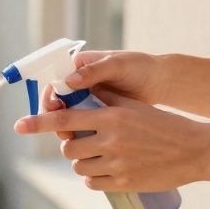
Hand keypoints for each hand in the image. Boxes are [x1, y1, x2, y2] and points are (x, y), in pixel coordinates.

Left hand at [14, 89, 209, 192]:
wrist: (194, 150)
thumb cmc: (163, 124)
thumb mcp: (134, 106)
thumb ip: (105, 99)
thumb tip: (77, 91)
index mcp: (110, 117)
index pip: (64, 118)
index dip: (38, 122)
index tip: (19, 125)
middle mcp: (110, 140)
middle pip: (69, 147)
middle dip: (72, 145)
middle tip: (86, 142)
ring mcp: (116, 163)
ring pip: (79, 166)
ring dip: (82, 162)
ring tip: (99, 156)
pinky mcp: (123, 183)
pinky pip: (92, 183)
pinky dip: (93, 179)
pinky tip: (104, 171)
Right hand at [41, 50, 164, 139]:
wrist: (160, 83)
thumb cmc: (140, 67)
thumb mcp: (117, 66)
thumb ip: (94, 71)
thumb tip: (69, 81)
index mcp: (78, 67)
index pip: (55, 81)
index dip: (49, 96)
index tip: (53, 107)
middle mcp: (78, 83)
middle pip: (56, 102)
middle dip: (54, 117)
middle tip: (61, 129)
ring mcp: (86, 100)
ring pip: (67, 117)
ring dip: (65, 128)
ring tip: (70, 138)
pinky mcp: (96, 115)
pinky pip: (81, 125)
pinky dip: (78, 134)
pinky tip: (82, 143)